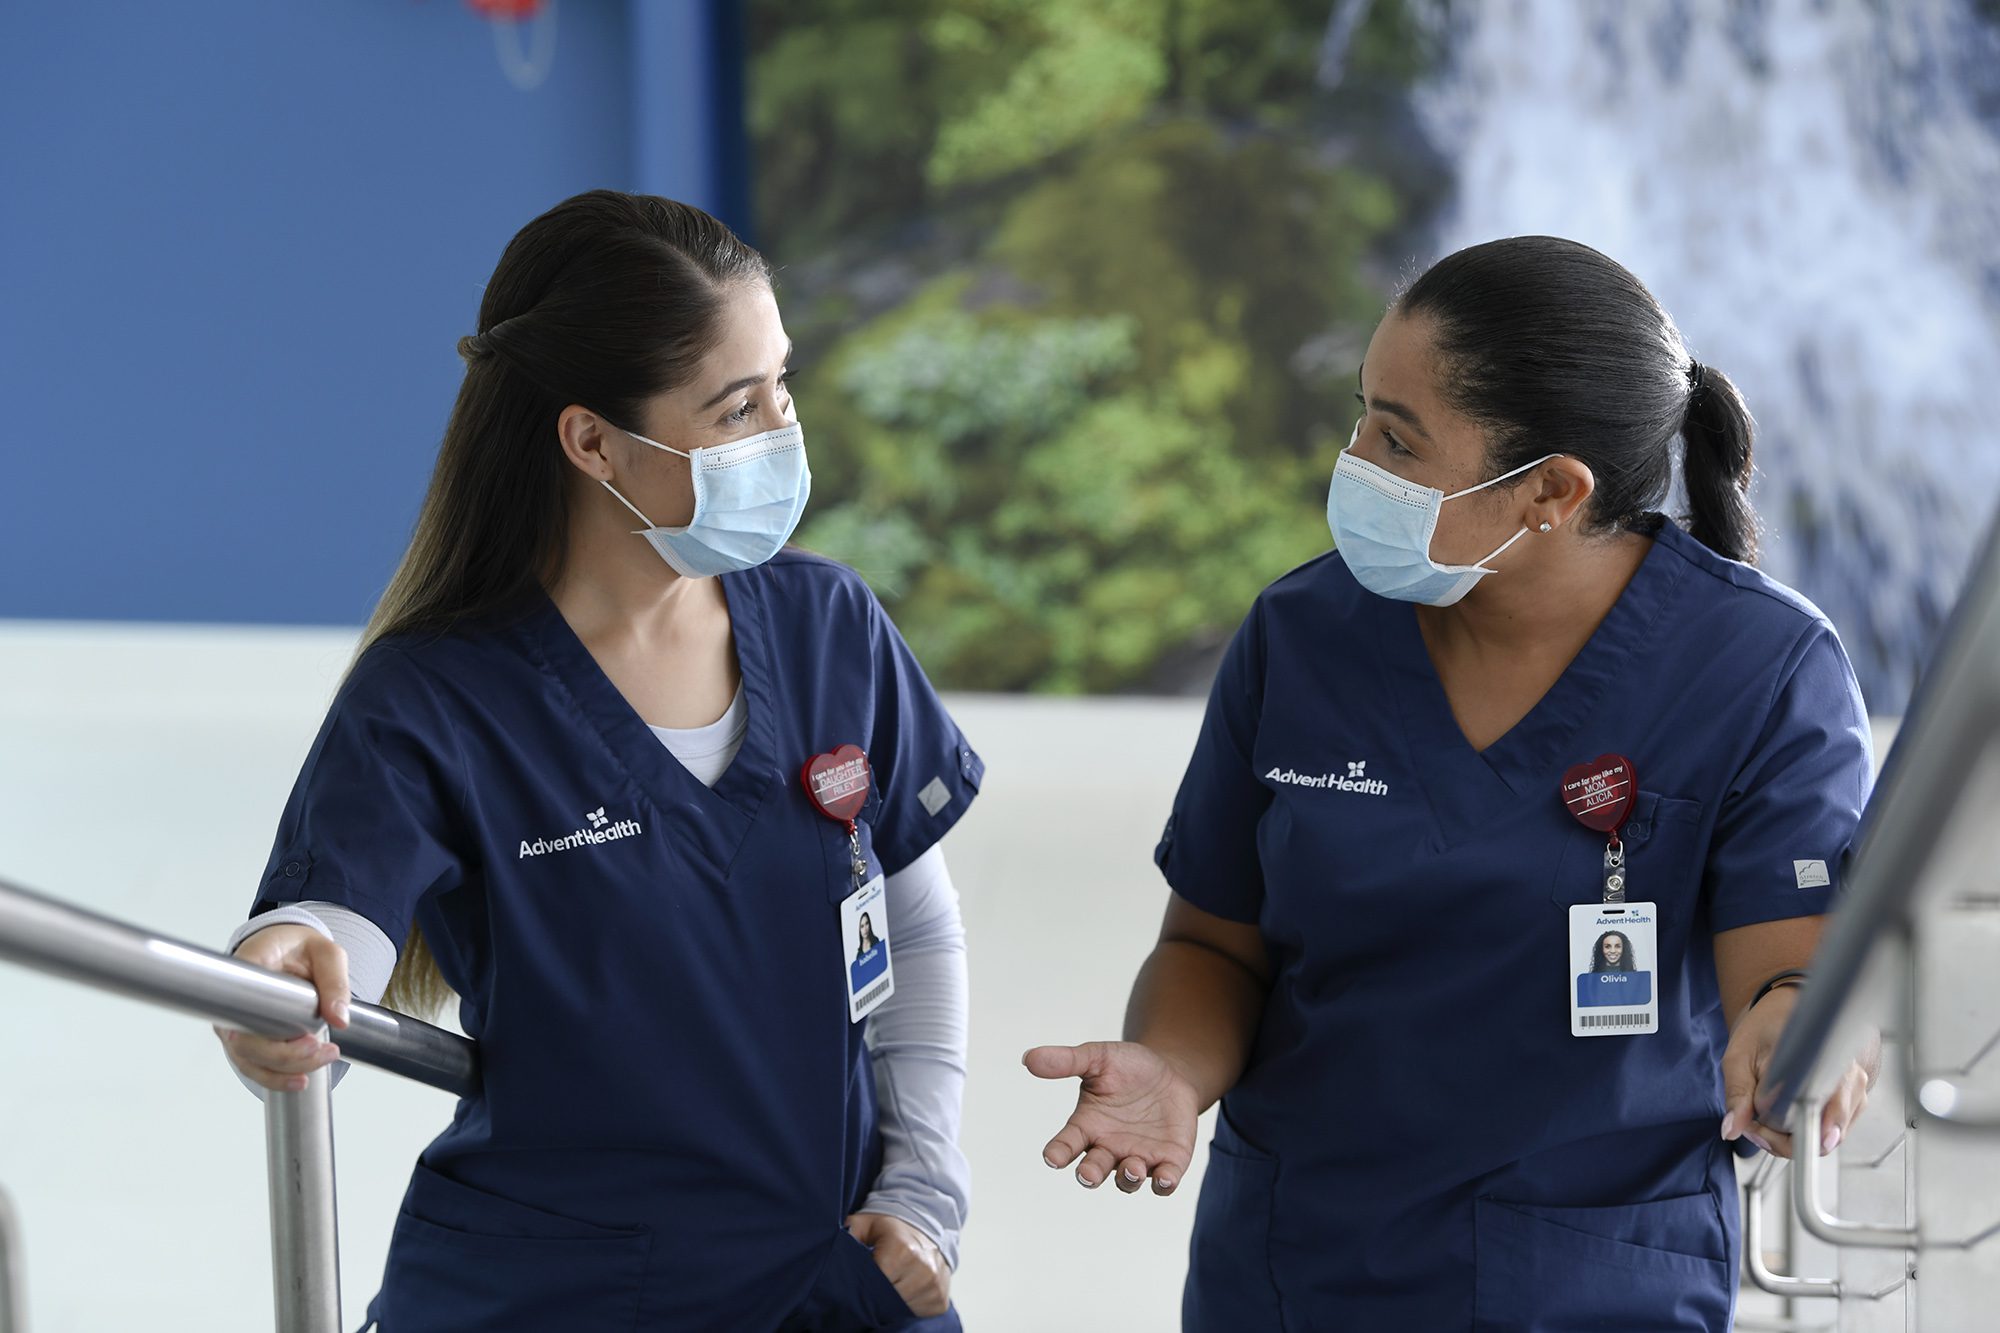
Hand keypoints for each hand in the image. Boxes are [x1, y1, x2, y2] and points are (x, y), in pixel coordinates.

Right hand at [213, 924, 350, 1092]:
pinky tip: (300, 1079)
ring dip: (285, 1069)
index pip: (243, 1002)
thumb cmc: (301, 948)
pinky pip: (253, 1065)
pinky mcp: (244, 1039)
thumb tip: (339, 1017)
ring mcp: (235, 1023)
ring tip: (323, 1058)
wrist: (289, 951)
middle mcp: (232, 1000)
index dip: (268, 1027)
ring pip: (249, 1059)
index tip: (305, 1037)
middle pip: (244, 1042)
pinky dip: (276, 1077)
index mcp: (249, 967)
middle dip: (284, 1056)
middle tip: (321, 1049)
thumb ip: (335, 981)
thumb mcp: (327, 954)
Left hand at [846, 1212, 948, 1317]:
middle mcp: (923, 1270)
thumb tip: (832, 1255)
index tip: (858, 1280)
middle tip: (869, 1286)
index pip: (874, 1282)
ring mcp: (934, 1287)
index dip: (862, 1284)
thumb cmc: (890, 1229)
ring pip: (900, 1310)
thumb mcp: (865, 1223)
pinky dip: (906, 1307)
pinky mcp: (941, 1301)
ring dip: (890, 1303)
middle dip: (875, 1295)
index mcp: (902, 1250)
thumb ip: (848, 1235)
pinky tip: (902, 1292)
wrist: (926, 1228)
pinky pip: (916, 1313)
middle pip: (886, 1299)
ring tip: (887, 1287)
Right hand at [1024, 1040, 1199, 1195]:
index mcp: (1087, 1125)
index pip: (1066, 1144)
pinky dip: (1164, 1184)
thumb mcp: (1098, 1058)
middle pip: (1093, 1170)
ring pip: (1127, 1180)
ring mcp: (1138, 1157)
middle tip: (1088, 1174)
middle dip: (1090, 1174)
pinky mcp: (1169, 1161)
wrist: (1171, 1071)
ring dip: (1127, 1178)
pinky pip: (1164, 1181)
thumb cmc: (1128, 1067)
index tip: (1052, 1158)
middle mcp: (1109, 1147)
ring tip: (1131, 1167)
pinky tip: (1165, 1178)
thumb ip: (1067, 1061)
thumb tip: (1028, 1058)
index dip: (1058, 1153)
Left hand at [1719, 985, 1878, 1157]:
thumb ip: (1737, 1094)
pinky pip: (1827, 1133)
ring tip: (1764, 1114)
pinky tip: (1782, 1114)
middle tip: (1752, 1122)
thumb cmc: (1766, 1029)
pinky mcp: (1852, 1104)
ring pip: (1824, 1140)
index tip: (1757, 1129)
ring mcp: (1855, 1095)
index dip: (1784, 1136)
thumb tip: (1732, 1129)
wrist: (1789, 1010)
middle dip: (1782, 1138)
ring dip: (1790, 1136)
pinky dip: (1802, 1130)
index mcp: (1825, 1067)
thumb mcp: (1739, 1056)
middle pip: (1821, 1139)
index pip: (1817, 1124)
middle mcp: (1850, 1083)